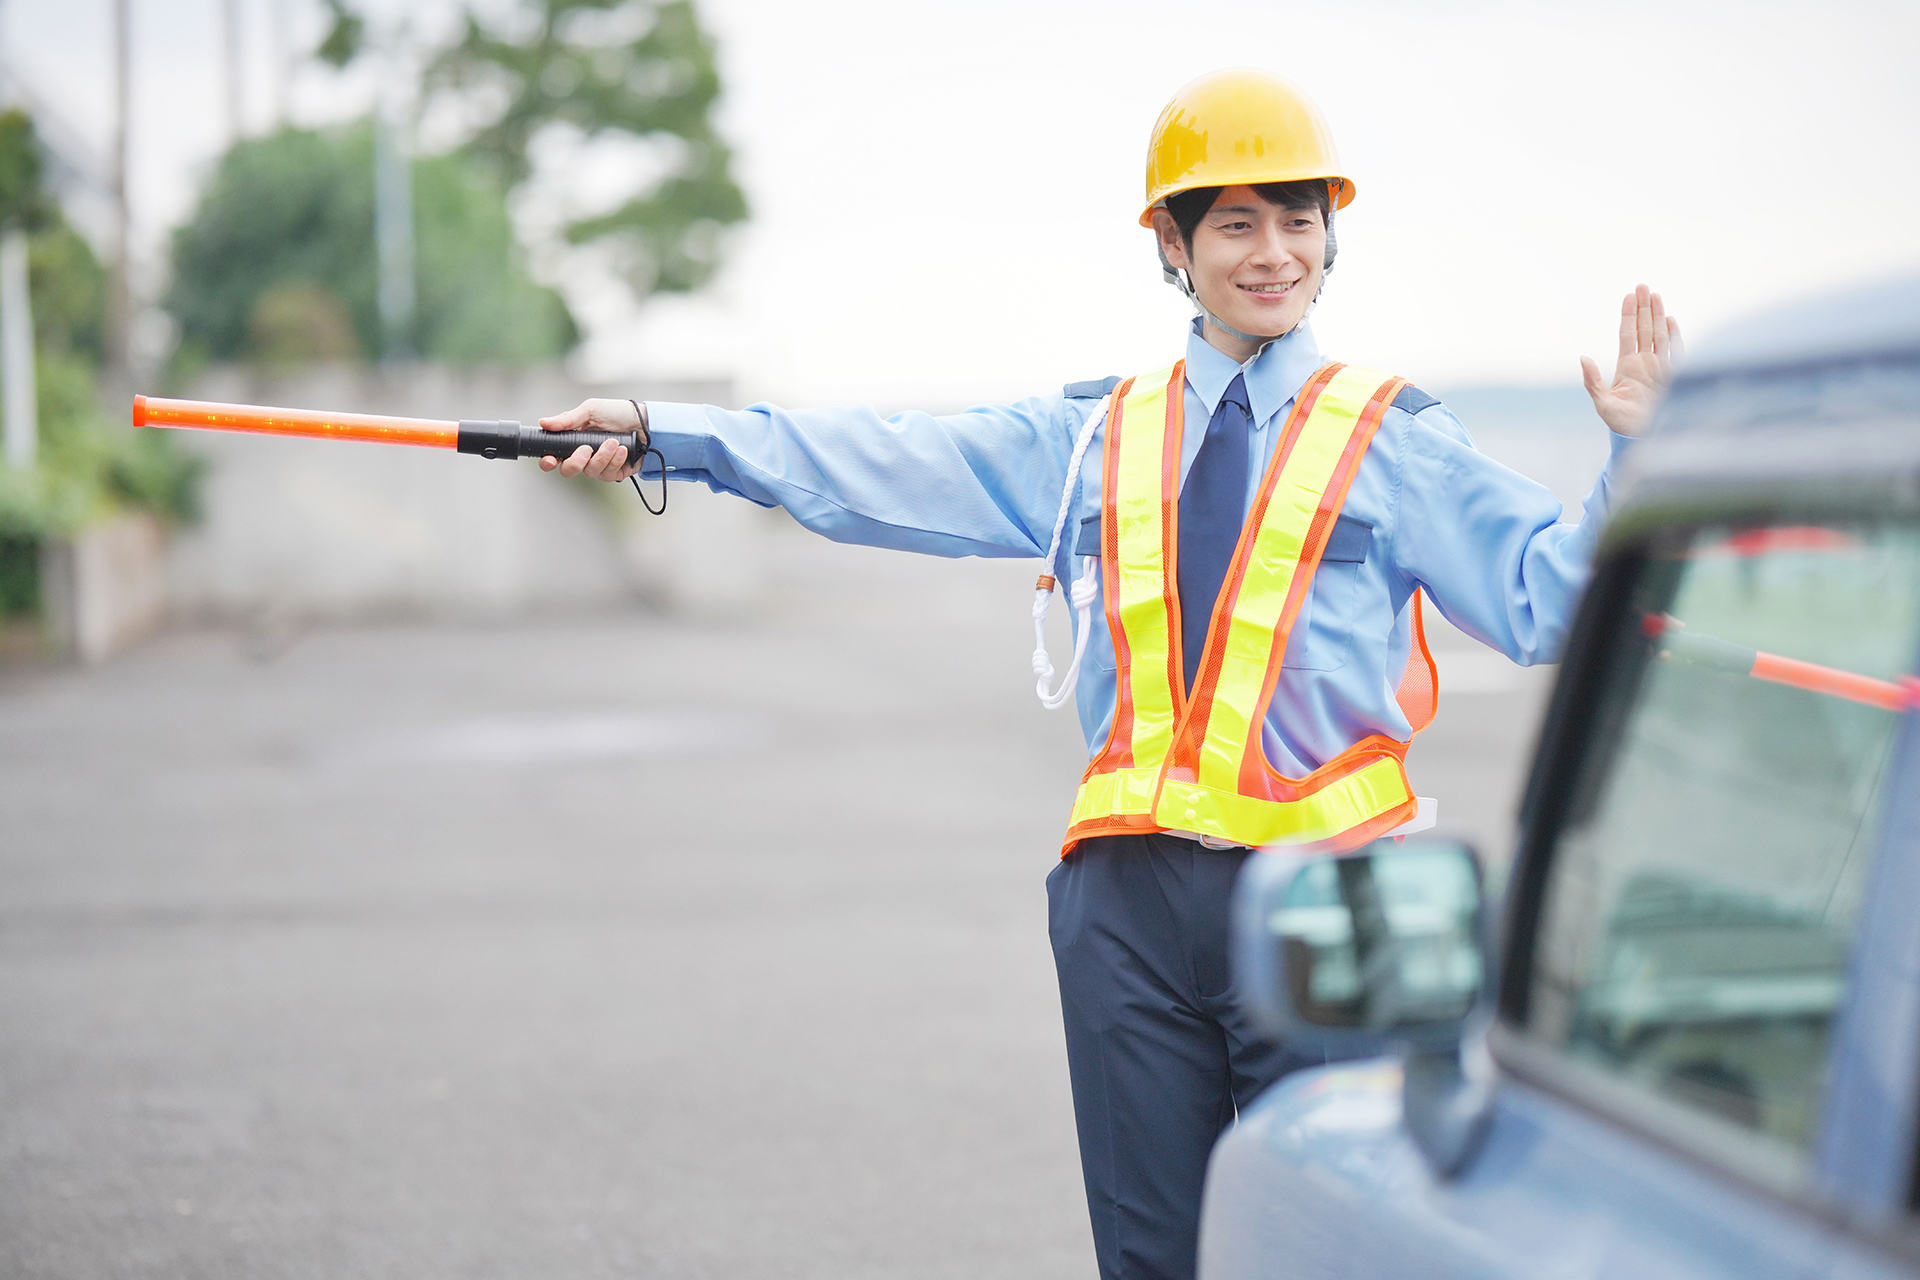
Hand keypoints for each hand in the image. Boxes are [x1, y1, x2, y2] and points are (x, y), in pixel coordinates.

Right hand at [537, 397, 646, 480]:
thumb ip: (568, 419)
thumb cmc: (617, 413)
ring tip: (613, 442)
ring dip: (602, 457)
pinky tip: (622, 450)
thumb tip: (544, 422)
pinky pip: (608, 475)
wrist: (645, 422)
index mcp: (573, 440)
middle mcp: (584, 455)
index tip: (551, 459)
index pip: (554, 456)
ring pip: (590, 472)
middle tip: (586, 449)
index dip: (548, 462)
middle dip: (576, 462)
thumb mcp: (591, 410)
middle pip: (569, 470)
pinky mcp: (615, 472)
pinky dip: (615, 462)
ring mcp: (599, 465)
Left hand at [1581, 284, 1681, 437]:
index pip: (1628, 334)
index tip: (1629, 295)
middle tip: (1642, 285)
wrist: (1643, 438)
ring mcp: (1661, 368)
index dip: (1628, 315)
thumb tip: (1582, 357)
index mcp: (1628, 367)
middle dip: (1643, 307)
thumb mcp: (1602, 403)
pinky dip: (1674, 336)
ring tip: (1655, 294)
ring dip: (1658, 315)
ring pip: (1660, 335)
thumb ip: (1592, 381)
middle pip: (1644, 328)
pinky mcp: (1674, 376)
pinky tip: (1670, 320)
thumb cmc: (1621, 423)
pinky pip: (1676, 352)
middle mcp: (1645, 363)